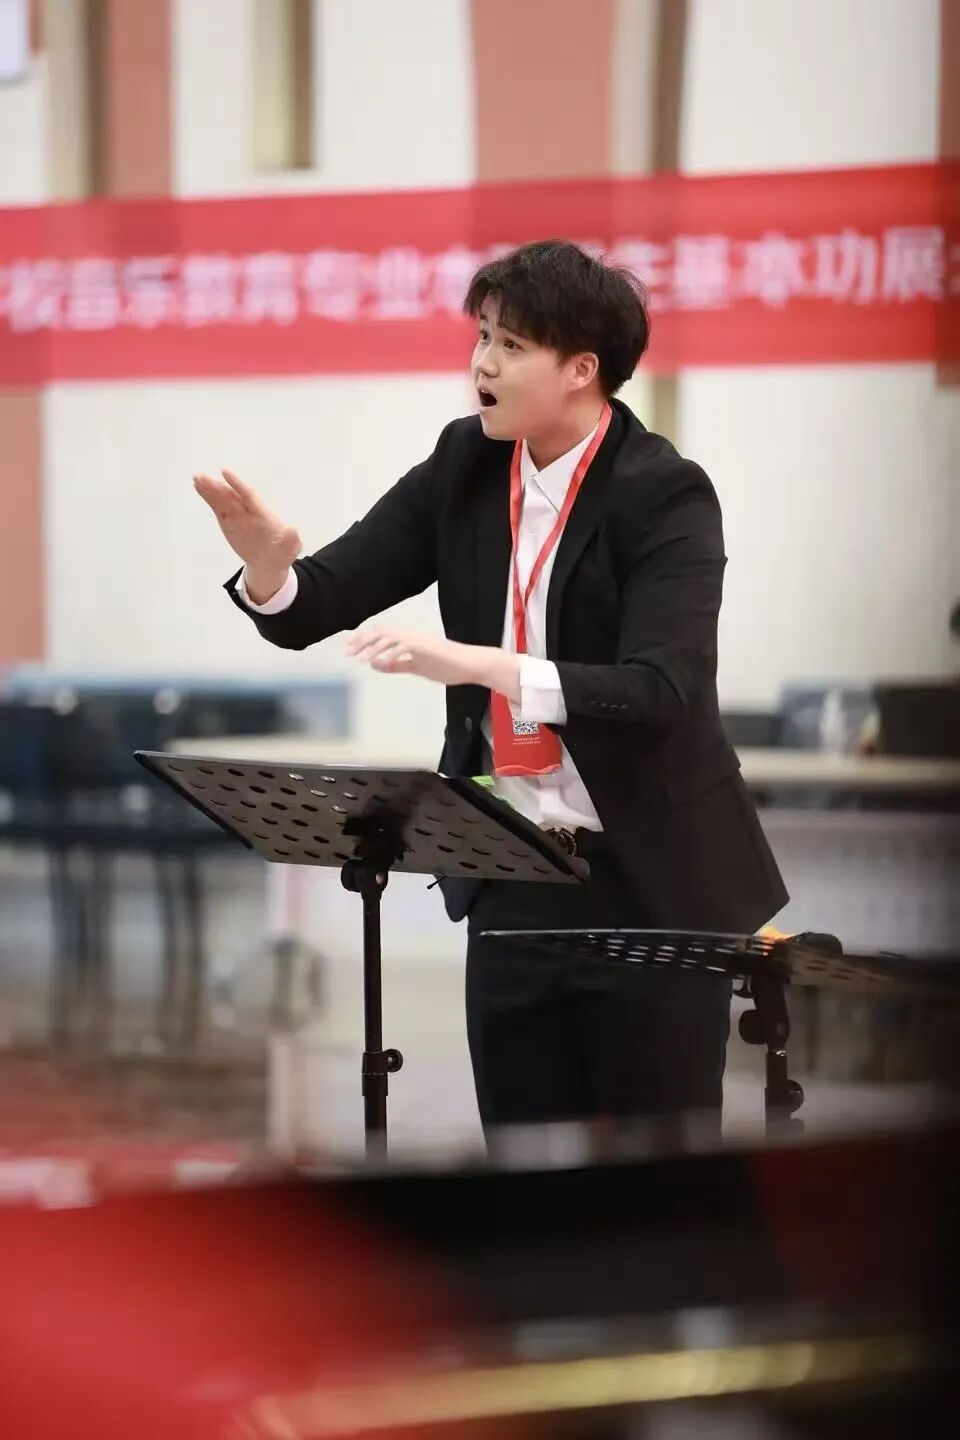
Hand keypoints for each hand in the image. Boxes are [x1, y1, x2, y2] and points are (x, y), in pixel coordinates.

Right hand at [193, 469, 300, 596]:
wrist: (268, 562)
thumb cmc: (281, 553)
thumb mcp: (289, 549)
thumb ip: (290, 540)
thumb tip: (294, 530)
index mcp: (263, 514)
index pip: (249, 496)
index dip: (238, 486)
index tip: (226, 473)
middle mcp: (248, 511)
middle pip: (232, 496)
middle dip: (218, 487)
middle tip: (203, 477)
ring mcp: (237, 515)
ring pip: (222, 499)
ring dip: (209, 489)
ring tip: (197, 479)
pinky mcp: (227, 520)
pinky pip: (217, 507)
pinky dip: (208, 497)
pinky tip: (198, 487)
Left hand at [346, 627, 520, 697]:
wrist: (470, 665)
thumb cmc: (447, 666)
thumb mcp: (416, 667)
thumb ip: (396, 665)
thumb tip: (375, 664)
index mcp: (408, 640)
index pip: (381, 636)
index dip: (364, 640)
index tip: (350, 649)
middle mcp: (410, 636)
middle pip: (381, 633)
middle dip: (363, 642)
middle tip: (348, 653)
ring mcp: (417, 640)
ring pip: (388, 638)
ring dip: (372, 648)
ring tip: (361, 660)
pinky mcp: (424, 647)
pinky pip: (402, 647)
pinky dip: (389, 654)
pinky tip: (378, 663)